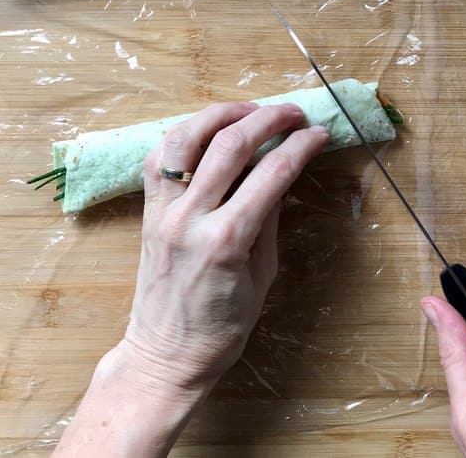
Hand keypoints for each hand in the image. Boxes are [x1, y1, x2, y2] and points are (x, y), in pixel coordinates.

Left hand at [120, 101, 329, 396]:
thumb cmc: (222, 329)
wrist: (164, 355)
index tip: (318, 133)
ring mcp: (162, 210)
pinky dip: (185, 135)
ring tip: (249, 110)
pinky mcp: (147, 210)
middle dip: (268, 119)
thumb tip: (281, 174)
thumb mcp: (262, 276)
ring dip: (221, 114)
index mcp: (227, 240)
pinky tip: (207, 131)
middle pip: (230, 145)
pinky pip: (159, 157)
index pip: (272, 174)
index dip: (300, 146)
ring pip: (186, 138)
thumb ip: (269, 220)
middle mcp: (190, 217)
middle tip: (292, 113)